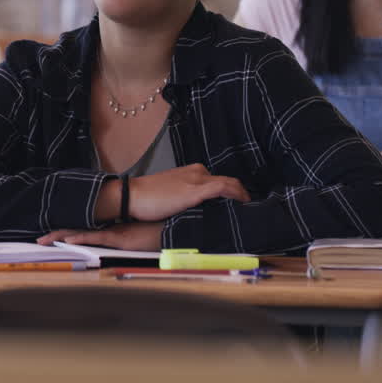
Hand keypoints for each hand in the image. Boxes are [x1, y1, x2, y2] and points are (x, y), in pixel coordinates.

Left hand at [37, 222, 164, 250]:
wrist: (171, 226)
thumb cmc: (156, 232)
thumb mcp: (135, 238)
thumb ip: (123, 240)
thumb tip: (115, 244)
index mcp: (109, 228)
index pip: (82, 229)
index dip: (65, 231)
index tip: (51, 235)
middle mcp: (107, 228)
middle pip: (76, 229)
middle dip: (57, 234)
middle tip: (40, 240)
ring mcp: (112, 231)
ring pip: (81, 233)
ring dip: (62, 236)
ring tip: (45, 241)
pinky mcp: (119, 237)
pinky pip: (97, 238)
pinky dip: (81, 239)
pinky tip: (68, 241)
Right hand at [125, 164, 250, 220]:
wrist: (132, 196)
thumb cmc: (146, 198)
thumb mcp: (170, 194)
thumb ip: (185, 197)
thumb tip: (196, 211)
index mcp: (191, 172)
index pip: (218, 180)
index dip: (232, 192)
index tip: (239, 204)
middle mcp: (197, 172)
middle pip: (227, 181)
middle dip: (239, 194)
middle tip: (246, 209)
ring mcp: (197, 180)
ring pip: (229, 183)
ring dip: (241, 195)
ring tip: (248, 209)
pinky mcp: (195, 190)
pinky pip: (224, 188)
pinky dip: (236, 194)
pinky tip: (243, 204)